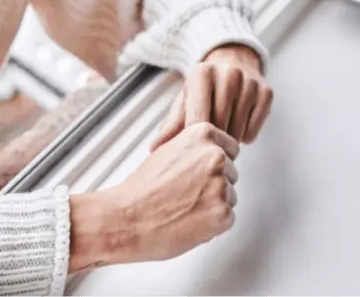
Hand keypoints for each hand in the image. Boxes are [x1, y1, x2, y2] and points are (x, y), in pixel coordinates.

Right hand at [69, 122, 239, 270]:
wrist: (127, 218)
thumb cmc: (142, 189)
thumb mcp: (168, 149)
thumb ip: (194, 147)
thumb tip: (211, 151)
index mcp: (203, 134)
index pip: (230, 148)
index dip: (216, 164)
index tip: (204, 173)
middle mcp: (216, 156)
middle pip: (232, 173)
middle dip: (215, 184)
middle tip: (189, 194)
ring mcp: (221, 185)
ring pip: (230, 196)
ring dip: (215, 204)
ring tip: (186, 208)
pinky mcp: (222, 213)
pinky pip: (228, 218)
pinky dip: (213, 225)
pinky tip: (191, 221)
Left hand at [151, 44, 272, 150]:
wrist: (232, 61)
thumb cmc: (204, 87)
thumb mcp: (185, 100)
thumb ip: (171, 124)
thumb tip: (154, 148)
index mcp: (202, 73)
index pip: (198, 119)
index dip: (196, 141)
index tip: (193, 152)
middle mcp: (228, 73)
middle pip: (219, 126)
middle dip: (213, 141)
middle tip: (209, 144)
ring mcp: (249, 82)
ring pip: (237, 130)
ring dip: (229, 140)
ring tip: (222, 133)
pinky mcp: (266, 91)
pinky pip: (253, 129)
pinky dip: (245, 135)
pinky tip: (238, 125)